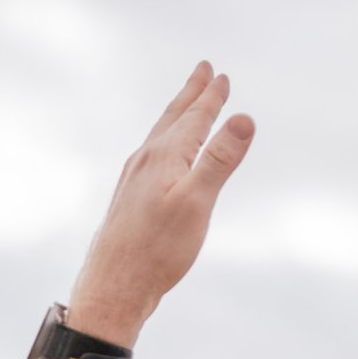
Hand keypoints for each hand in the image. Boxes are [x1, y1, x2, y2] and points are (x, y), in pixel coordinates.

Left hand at [68, 63, 253, 341]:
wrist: (113, 287)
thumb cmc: (157, 249)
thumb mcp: (198, 203)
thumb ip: (220, 159)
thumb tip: (244, 117)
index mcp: (164, 157)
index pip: (194, 118)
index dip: (210, 97)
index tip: (219, 76)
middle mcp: (145, 161)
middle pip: (173, 119)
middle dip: (191, 94)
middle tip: (203, 70)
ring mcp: (134, 179)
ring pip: (160, 136)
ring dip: (177, 116)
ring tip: (185, 107)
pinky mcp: (129, 198)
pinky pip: (152, 155)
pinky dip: (165, 141)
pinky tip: (161, 157)